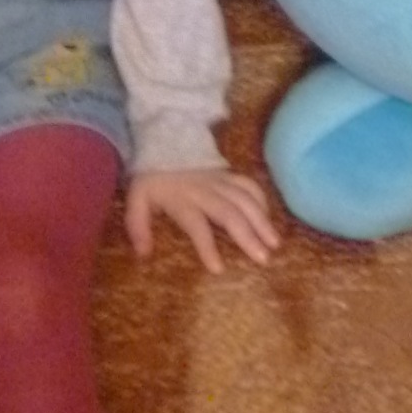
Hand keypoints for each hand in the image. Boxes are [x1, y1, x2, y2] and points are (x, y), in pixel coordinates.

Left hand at [125, 165, 280, 272]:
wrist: (164, 143)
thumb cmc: (152, 180)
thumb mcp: (137, 200)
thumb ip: (137, 226)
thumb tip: (143, 254)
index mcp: (182, 200)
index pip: (197, 225)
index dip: (207, 246)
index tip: (218, 269)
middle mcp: (205, 191)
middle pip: (230, 213)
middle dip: (248, 236)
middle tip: (263, 258)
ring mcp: (220, 181)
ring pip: (246, 199)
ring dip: (262, 221)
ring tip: (274, 243)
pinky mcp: (229, 174)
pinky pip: (250, 185)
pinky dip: (262, 200)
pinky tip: (268, 219)